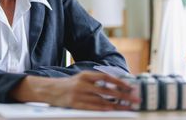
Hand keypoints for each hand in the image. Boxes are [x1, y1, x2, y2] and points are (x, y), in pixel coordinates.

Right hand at [10, 71, 140, 110]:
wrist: (49, 90)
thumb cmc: (68, 85)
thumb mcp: (81, 79)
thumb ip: (95, 82)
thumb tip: (114, 87)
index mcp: (85, 75)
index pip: (106, 77)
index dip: (120, 82)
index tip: (131, 86)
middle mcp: (83, 84)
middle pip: (108, 90)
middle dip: (124, 95)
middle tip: (136, 99)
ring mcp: (79, 95)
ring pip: (103, 100)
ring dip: (117, 104)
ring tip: (129, 107)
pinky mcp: (76, 104)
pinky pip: (93, 107)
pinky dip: (104, 109)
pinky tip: (113, 110)